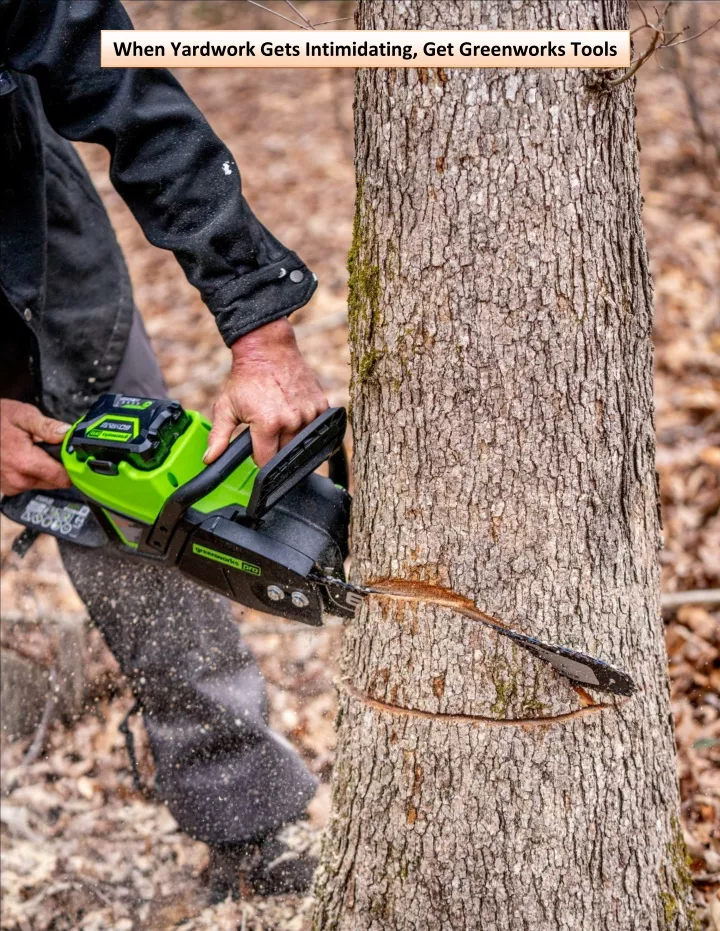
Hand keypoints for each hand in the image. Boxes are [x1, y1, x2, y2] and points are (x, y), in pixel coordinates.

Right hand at [0, 400, 71, 495]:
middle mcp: (18, 479)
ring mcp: (13, 486)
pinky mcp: (10, 488)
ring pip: (46, 483)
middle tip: (53, 447)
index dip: (73, 466)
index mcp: (25, 462)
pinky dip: (35, 472)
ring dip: (47, 469)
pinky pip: (33, 483)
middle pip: (57, 481)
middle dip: (60, 465)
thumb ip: (47, 426)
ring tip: (37, 450)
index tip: (76, 455)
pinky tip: (28, 458)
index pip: (63, 477)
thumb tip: (67, 434)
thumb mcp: (23, 415)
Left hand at [205, 318, 327, 467]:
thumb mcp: (226, 407)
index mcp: (268, 424)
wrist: (268, 350)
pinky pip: (316, 429)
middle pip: (286, 455)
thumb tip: (210, 460)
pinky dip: (305, 426)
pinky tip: (294, 414)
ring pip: (302, 443)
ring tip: (280, 419)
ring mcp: (310, 414)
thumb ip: (219, 437)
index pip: (267, 461)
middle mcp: (293, 421)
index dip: (260, 458)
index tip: (256, 448)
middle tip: (266, 430)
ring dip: (292, 437)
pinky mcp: (322, 406)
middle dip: (276, 448)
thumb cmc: (246, 379)